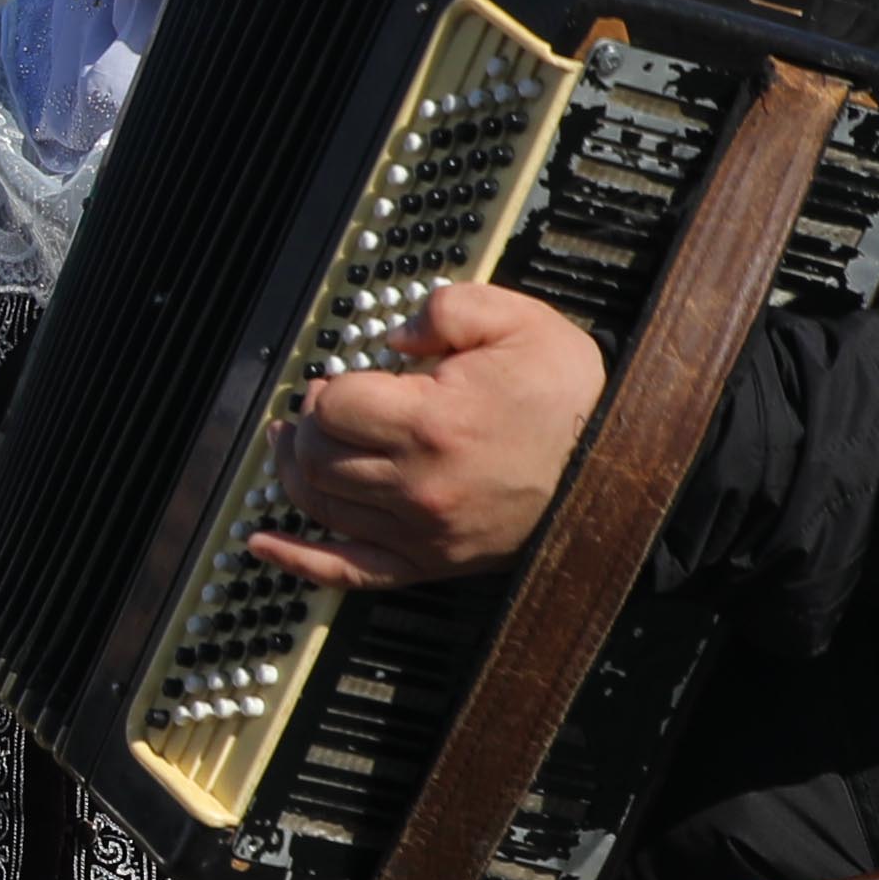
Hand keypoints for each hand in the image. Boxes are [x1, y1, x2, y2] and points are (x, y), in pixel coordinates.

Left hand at [250, 283, 609, 588]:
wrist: (616, 466)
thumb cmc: (569, 400)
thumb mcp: (521, 321)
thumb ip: (449, 308)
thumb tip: (394, 334)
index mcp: (433, 422)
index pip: (333, 407)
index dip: (327, 389)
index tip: (339, 382)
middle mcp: (419, 484)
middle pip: (317, 456)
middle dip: (309, 428)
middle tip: (319, 410)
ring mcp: (421, 531)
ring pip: (320, 505)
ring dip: (296, 472)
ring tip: (295, 446)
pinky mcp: (428, 563)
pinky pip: (347, 571)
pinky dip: (297, 560)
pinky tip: (262, 543)